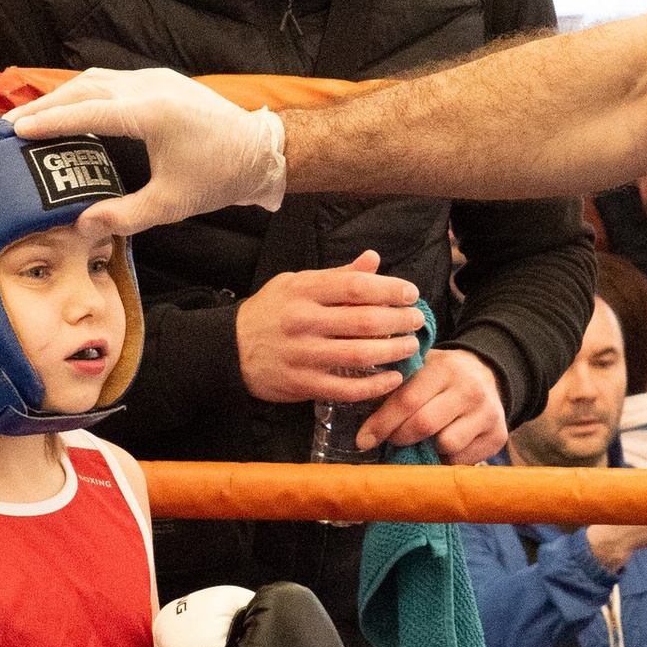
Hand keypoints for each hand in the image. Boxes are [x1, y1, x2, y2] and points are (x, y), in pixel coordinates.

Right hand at [12, 68, 284, 236]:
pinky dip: (83, 94)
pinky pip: (111, 81)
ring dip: (62, 97)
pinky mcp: (159, 81)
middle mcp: (150, 87)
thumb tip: (83, 225)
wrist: (260, 150)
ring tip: (33, 118)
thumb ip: (125, 215)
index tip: (18, 131)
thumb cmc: (219, 176)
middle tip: (12, 127)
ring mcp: (155, 79)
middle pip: (84, 88)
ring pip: (95, 80)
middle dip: (45, 106)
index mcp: (152, 113)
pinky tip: (69, 110)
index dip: (50, 122)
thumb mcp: (171, 204)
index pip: (87, 112)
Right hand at [234, 256, 423, 406]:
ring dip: (393, 351)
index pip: (355, 286)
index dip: (389, 289)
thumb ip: (337, 276)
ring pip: (359, 354)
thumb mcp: (296, 284)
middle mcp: (303, 321)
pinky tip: (392, 378)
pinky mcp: (302, 384)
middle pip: (363, 320)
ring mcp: (302, 355)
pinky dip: (374, 385)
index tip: (410, 293)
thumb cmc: (270, 313)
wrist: (229, 350)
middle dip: (399, 320)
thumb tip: (373, 259)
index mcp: (303, 291)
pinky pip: (346, 387)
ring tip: (410, 346)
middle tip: (417, 320)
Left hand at [357, 340, 506, 462]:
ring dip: (426, 449)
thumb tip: (356, 412)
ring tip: (420, 441)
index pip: (408, 400)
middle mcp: (470, 390)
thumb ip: (395, 384)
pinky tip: (441, 447)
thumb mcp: (421, 368)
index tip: (364, 440)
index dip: (382, 423)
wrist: (488, 376)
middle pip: (424, 425)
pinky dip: (445, 460)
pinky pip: (462, 460)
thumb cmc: (442, 376)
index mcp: (444, 369)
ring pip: (446, 445)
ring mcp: (487, 413)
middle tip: (390, 440)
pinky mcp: (498, 436)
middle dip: (400, 437)